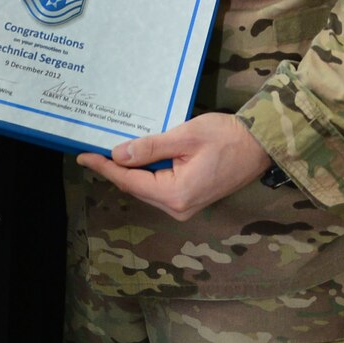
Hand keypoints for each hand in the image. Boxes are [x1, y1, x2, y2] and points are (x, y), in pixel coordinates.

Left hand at [76, 112, 272, 221]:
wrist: (260, 146)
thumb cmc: (226, 137)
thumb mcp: (185, 136)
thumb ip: (150, 147)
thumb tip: (118, 155)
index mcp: (175, 194)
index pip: (129, 180)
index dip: (104, 167)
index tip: (83, 156)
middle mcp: (177, 207)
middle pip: (136, 187)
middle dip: (114, 169)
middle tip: (92, 150)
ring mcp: (185, 206)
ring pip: (146, 187)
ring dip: (130, 171)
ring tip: (109, 152)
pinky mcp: (190, 198)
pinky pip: (159, 186)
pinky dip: (146, 173)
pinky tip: (137, 157)